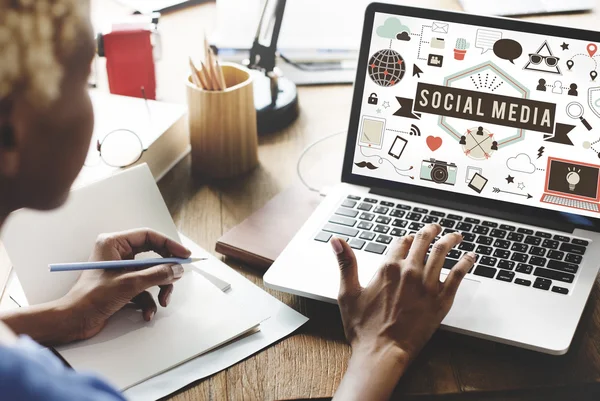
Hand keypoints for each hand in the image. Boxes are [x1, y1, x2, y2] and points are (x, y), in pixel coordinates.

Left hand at [62, 228, 190, 340]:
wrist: (73, 321)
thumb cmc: (91, 298)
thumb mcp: (129, 284)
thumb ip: (157, 274)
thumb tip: (177, 269)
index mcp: (114, 243)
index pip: (149, 236)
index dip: (169, 245)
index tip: (184, 255)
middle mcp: (117, 253)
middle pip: (153, 256)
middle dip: (165, 272)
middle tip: (176, 278)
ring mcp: (120, 270)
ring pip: (151, 274)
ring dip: (159, 289)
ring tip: (162, 301)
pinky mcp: (122, 285)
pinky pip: (144, 288)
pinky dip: (148, 301)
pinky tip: (147, 313)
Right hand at [331, 224, 475, 400]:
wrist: (382, 352)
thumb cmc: (363, 328)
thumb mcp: (348, 293)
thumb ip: (346, 263)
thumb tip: (336, 240)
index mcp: (388, 268)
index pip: (401, 242)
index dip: (405, 238)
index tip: (409, 238)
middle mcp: (409, 272)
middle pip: (423, 241)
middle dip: (430, 231)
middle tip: (435, 228)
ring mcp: (427, 285)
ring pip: (442, 252)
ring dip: (450, 240)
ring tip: (456, 235)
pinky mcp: (441, 300)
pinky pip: (458, 274)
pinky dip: (466, 262)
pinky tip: (471, 257)